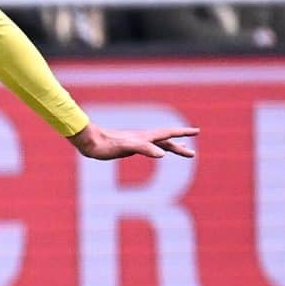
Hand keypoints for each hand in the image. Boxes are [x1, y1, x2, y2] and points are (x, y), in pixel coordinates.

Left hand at [70, 121, 199, 161]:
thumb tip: (163, 154)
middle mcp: (141, 137)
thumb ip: (144, 148)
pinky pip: (148, 147)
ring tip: (183, 149)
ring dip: (171, 146)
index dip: (182, 133)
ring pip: (158, 143)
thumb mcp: (126, 148)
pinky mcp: (128, 146)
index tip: (197, 131)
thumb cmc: (105, 145)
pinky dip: (157, 149)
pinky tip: (157, 152)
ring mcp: (135, 141)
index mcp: (144, 137)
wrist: (88, 141)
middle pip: (166, 140)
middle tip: (193, 153)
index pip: (168, 133)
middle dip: (180, 145)